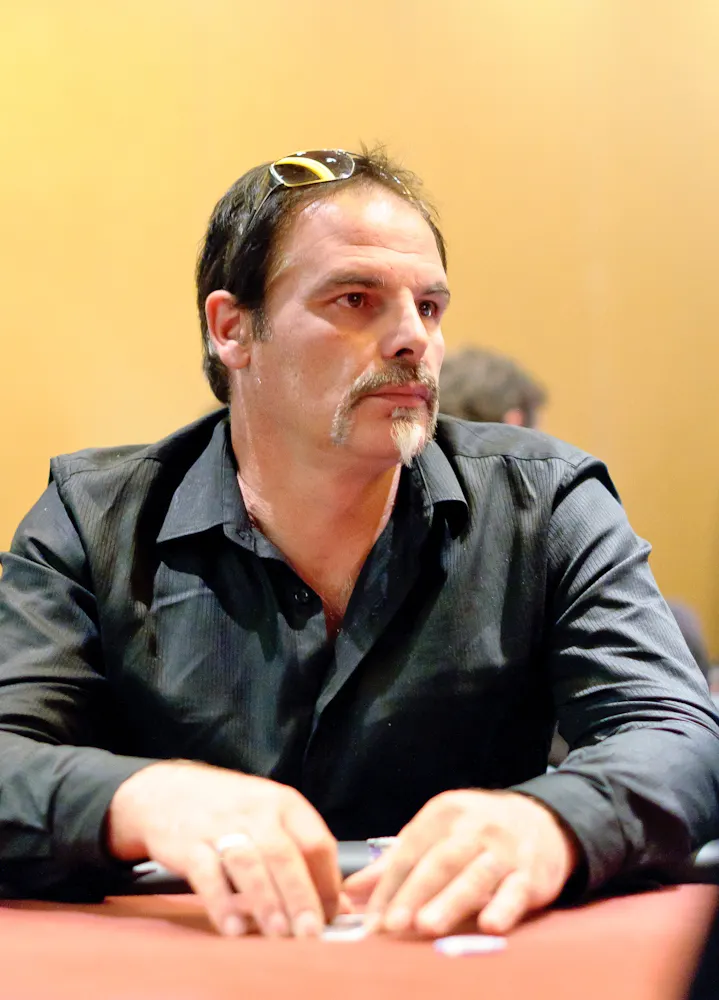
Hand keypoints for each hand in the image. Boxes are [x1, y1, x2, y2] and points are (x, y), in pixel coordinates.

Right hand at [107, 760, 339, 937]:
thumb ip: (301, 854)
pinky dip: (222, 903)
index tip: (331, 915)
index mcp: (284, 803)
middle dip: (300, 897)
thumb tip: (335, 903)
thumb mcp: (270, 816)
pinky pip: (208, 876)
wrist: (168, 791)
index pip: (317, 842)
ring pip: (250, 865)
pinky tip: (233, 928)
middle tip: (310, 933)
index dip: (327, 882)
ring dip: (266, 902)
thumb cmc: (231, 810)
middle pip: (285, 856)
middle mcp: (257, 812)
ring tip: (278, 933)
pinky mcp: (190, 845)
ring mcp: (222, 827)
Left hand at [362, 790, 578, 936]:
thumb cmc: (477, 831)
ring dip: (450, 901)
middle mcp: (473, 827)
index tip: (371, 919)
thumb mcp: (436, 833)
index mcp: (443, 813)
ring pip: (474, 876)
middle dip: (413, 893)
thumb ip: (395, 862)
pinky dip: (504, 908)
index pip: (410, 851)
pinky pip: (516, 891)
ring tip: (426, 925)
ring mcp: (503, 850)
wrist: (541, 820)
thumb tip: (351, 890)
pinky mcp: (531, 873)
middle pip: (439, 861)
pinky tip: (490, 925)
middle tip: (391, 923)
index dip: (389, 885)